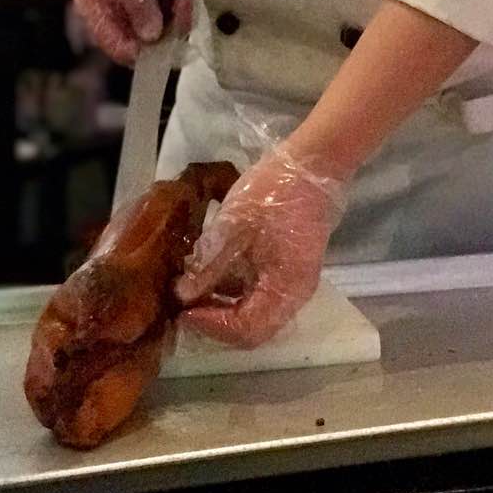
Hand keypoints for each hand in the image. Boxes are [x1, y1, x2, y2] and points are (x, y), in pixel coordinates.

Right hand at [72, 0, 195, 64]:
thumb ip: (137, 0)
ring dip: (181, 1)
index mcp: (97, 12)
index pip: (117, 47)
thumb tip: (151, 36)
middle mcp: (117, 16)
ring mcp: (137, 8)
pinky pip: (173, 5)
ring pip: (167, 22)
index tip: (166, 44)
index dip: (141, 54)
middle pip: (148, 38)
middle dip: (172, 20)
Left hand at [173, 146, 347, 348]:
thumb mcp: (234, 226)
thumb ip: (210, 264)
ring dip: (221, 305)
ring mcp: (290, 281)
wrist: (310, 164)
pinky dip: (232, 288)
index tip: (183, 311)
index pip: (246, 329)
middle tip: (184, 305)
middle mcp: (292, 295)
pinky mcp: (285, 266)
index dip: (212, 326)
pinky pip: (256, 291)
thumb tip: (183, 295)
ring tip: (191, 288)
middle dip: (215, 320)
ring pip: (253, 311)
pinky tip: (209, 271)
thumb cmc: (273, 193)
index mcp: (285, 289)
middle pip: (251, 328)